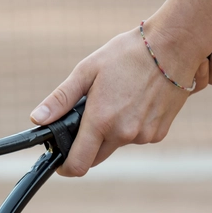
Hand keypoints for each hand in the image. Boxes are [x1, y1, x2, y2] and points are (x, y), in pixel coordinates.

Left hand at [31, 24, 196, 176]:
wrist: (174, 46)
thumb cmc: (128, 54)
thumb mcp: (87, 71)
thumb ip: (60, 99)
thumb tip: (37, 120)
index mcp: (101, 121)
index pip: (78, 164)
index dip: (65, 167)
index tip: (60, 160)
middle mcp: (124, 134)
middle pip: (95, 158)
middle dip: (86, 145)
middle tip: (88, 118)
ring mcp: (144, 136)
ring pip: (116, 146)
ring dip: (110, 133)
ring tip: (116, 100)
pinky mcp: (159, 133)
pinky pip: (136, 138)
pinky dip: (130, 127)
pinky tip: (135, 103)